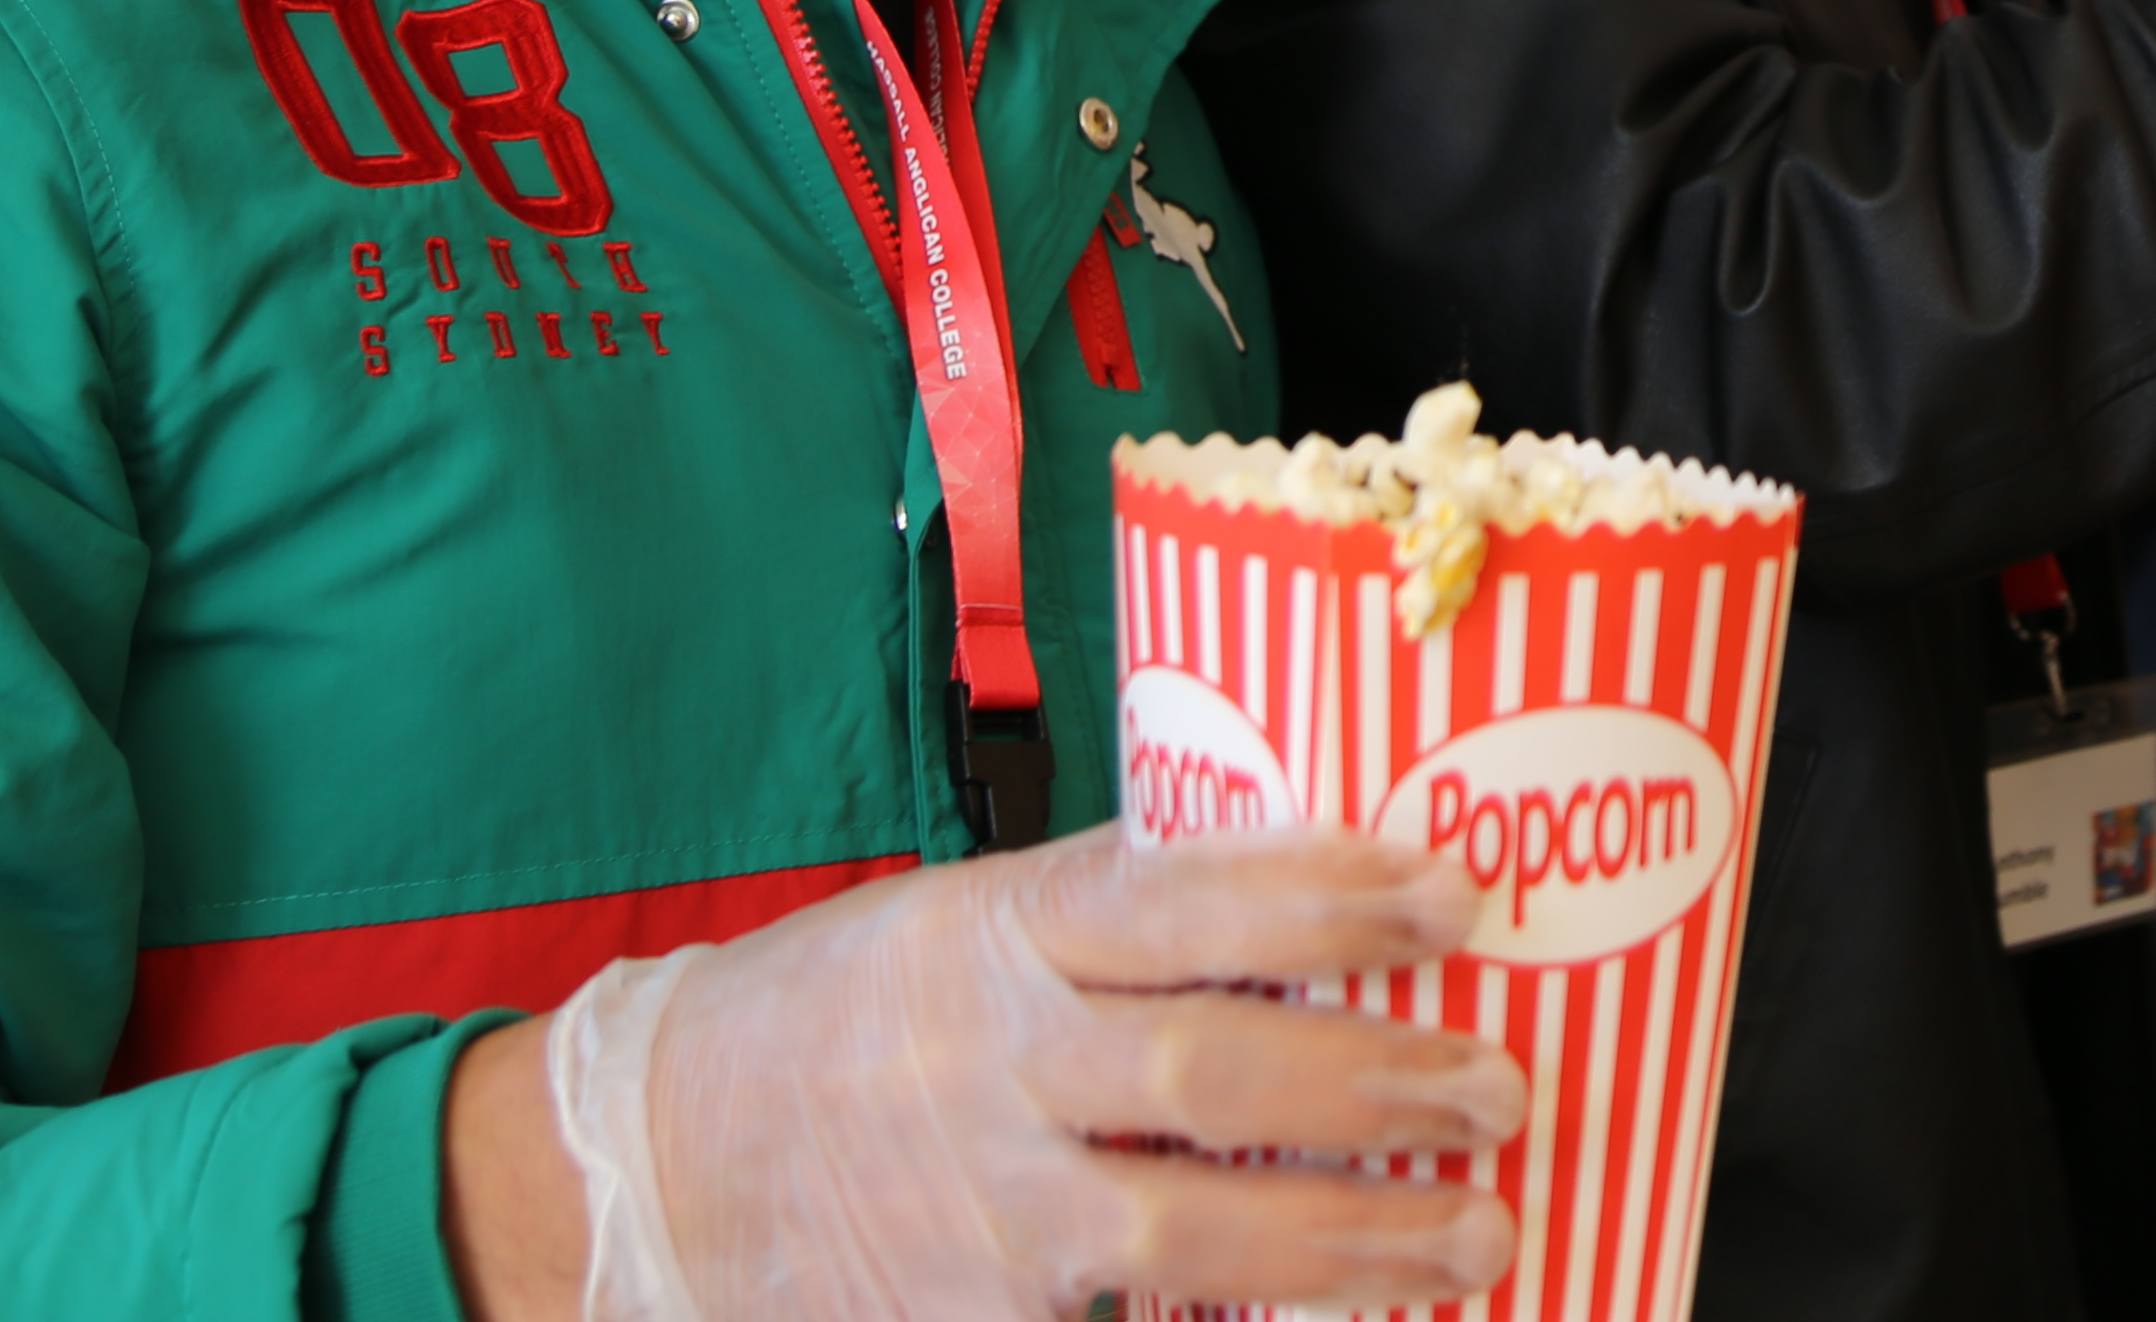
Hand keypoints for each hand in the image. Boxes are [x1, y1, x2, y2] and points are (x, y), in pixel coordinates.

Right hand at [450, 824, 1525, 1321]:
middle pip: (1211, 1069)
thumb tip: (1322, 877)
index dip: (1327, 896)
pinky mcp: (968, 1321)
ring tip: (1470, 1240)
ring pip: (1188, 1232)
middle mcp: (994, 1068)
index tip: (1456, 897)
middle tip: (1499, 1093)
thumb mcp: (961, 919)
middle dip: (1377, 1085)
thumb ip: (1117, 914)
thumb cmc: (843, 1016)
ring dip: (1349, 1243)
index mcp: (1000, 937)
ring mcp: (981, 1212)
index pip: (1183, 896)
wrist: (656, 1158)